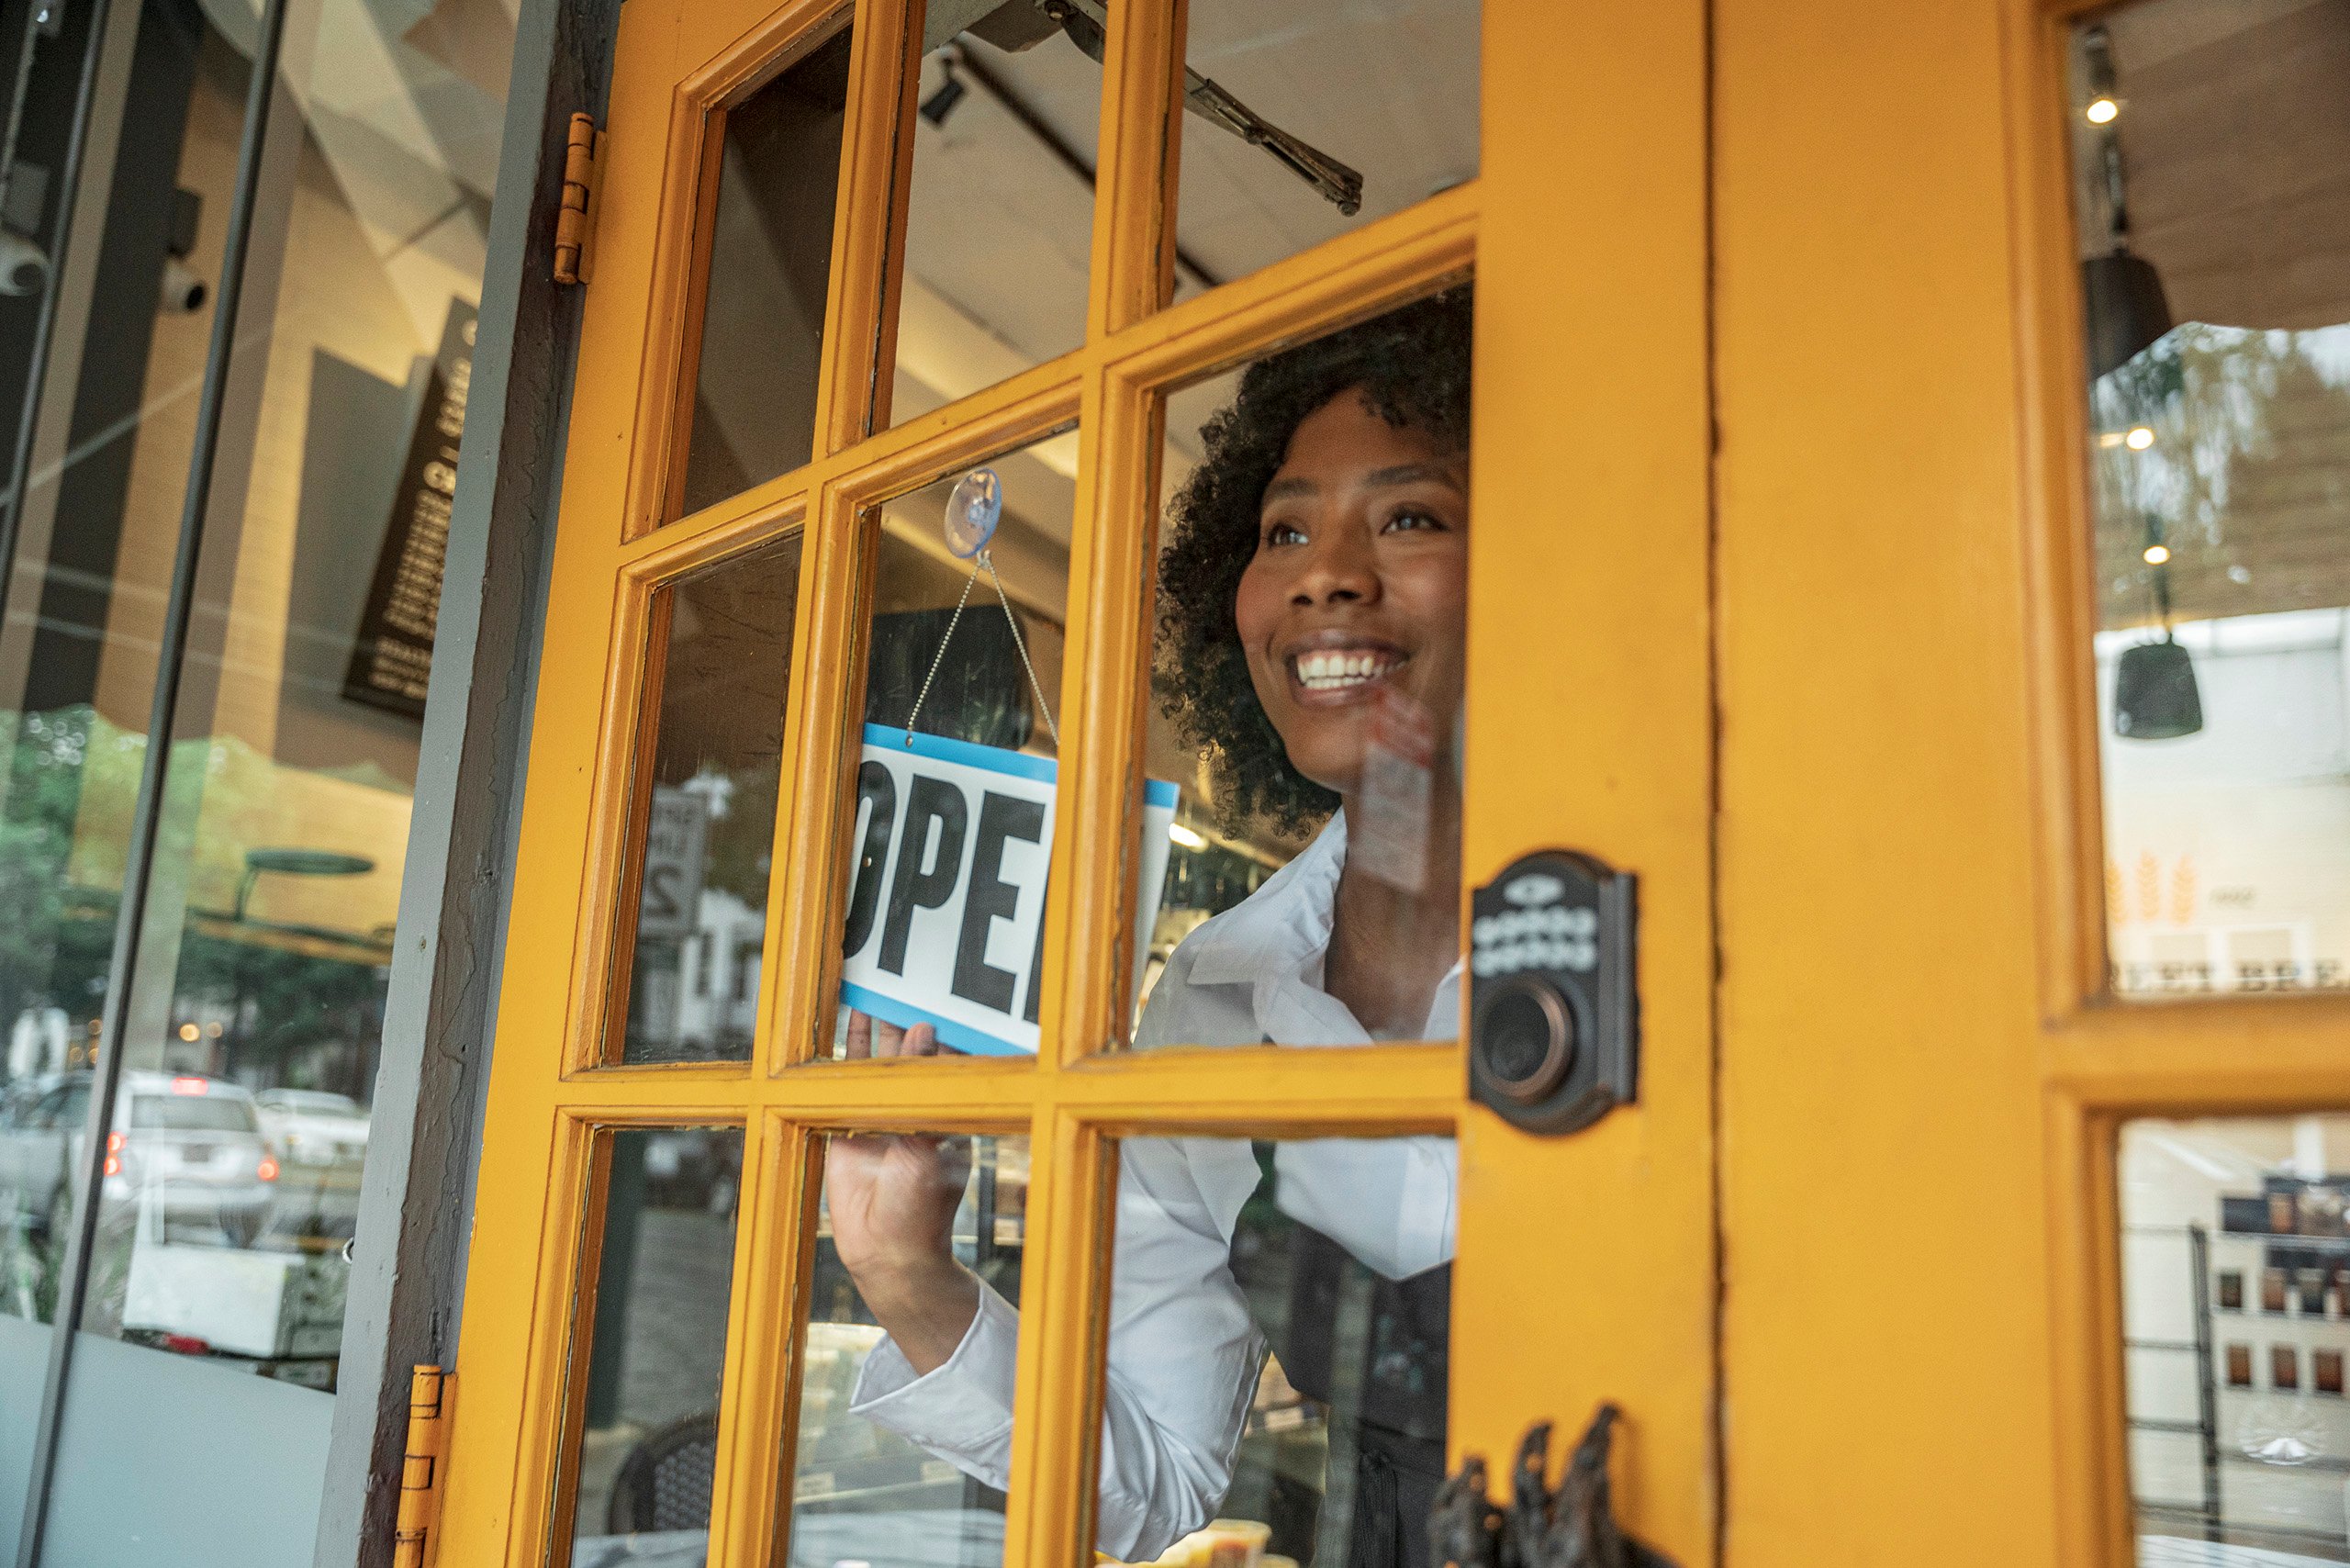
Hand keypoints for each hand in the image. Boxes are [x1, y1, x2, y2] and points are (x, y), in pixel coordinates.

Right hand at [828, 1012, 979, 1372]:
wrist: (887, 1253)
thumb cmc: (922, 1210)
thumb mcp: (927, 1149)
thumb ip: (919, 1091)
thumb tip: (923, 1030)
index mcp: (944, 1109)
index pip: (945, 1054)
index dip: (943, 1021)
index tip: (943, 985)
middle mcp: (914, 1104)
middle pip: (910, 1047)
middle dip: (906, 1011)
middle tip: (904, 968)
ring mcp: (881, 1110)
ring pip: (878, 1055)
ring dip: (876, 1020)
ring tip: (873, 981)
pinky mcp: (849, 1120)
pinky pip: (847, 1075)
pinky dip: (848, 1044)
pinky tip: (851, 1015)